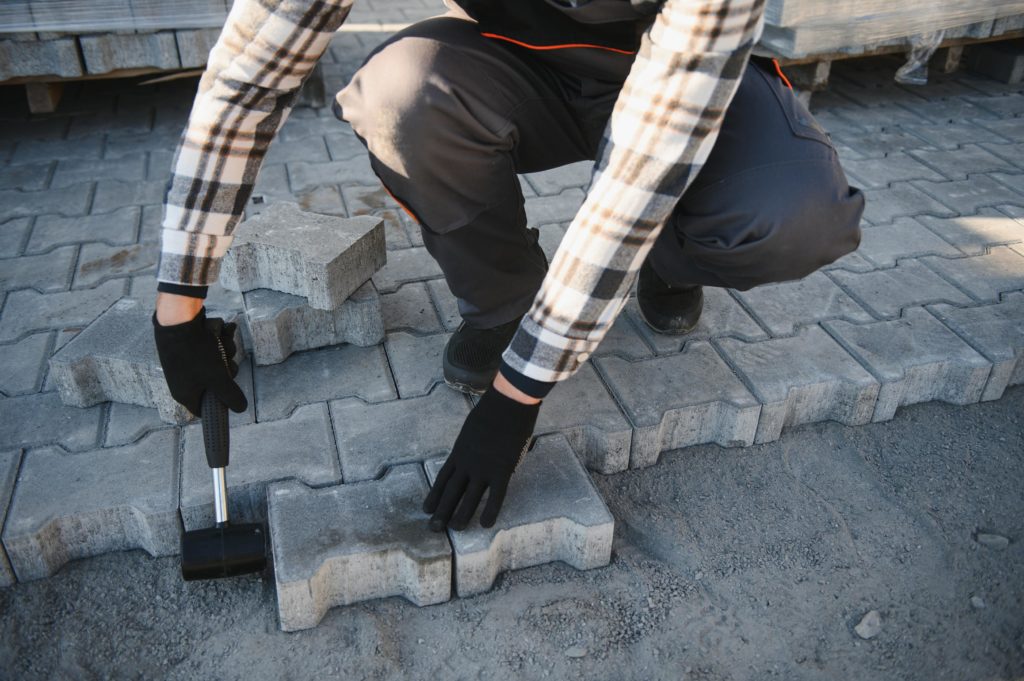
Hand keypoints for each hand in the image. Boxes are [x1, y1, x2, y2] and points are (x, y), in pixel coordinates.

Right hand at [152, 305, 247, 416]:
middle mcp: (185, 380)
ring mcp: (188, 363)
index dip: (219, 405)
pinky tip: (220, 330)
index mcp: (185, 393)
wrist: (178, 319)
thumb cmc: (195, 353)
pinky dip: (219, 339)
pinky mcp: (191, 346)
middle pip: (216, 383)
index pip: (203, 410)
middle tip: (226, 363)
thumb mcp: (218, 378)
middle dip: (227, 370)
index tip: (231, 396)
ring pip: (218, 362)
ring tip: (219, 340)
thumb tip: (241, 408)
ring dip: (225, 350)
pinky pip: (213, 347)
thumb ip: (231, 395)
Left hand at [423, 385, 539, 530]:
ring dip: (461, 515)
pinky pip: (496, 495)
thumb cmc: (492, 410)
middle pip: (451, 491)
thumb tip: (472, 452)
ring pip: (470, 497)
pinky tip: (485, 524)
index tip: (426, 510)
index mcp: (459, 452)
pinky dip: (490, 510)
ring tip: (455, 530)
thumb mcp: (472, 428)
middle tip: (434, 529)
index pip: (442, 479)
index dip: (434, 495)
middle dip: (442, 511)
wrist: (507, 403)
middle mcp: (467, 463)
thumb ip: (470, 444)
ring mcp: (483, 468)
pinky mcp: (502, 469)